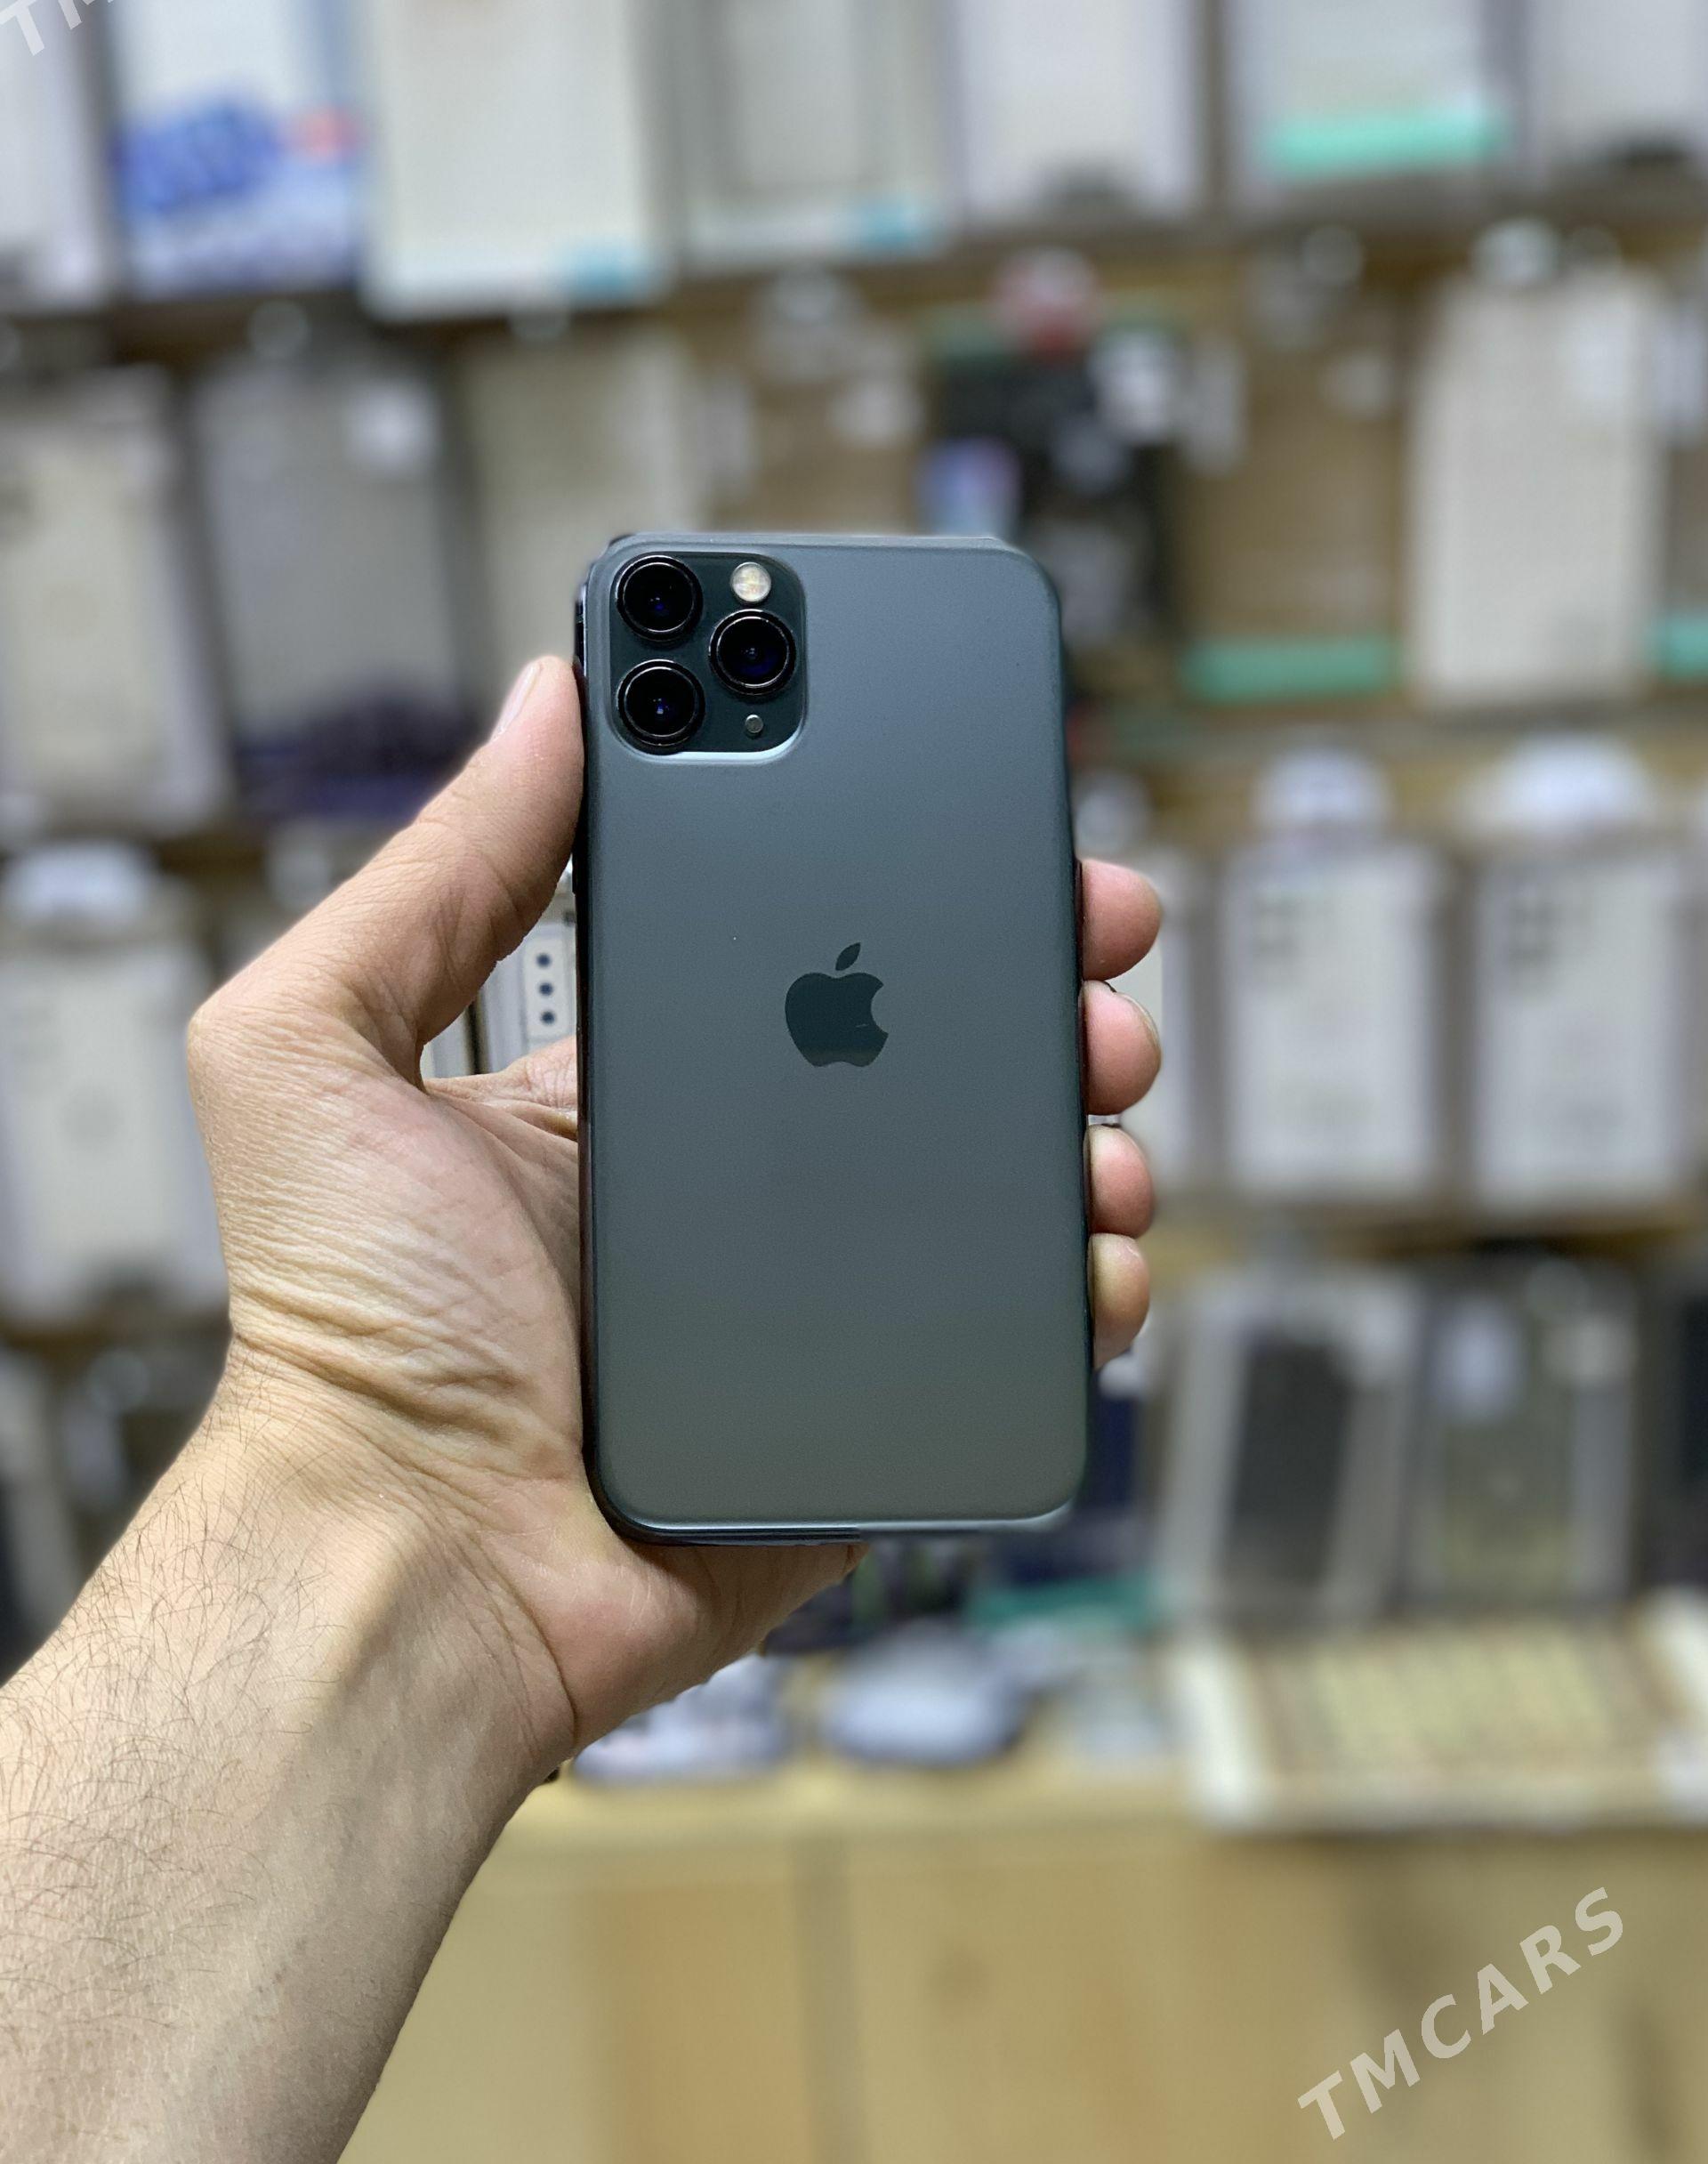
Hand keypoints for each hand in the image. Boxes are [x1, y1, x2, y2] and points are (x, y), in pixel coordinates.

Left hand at [187, 659, 1160, 1770]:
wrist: (420, 1572)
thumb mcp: (321, 1051)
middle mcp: (735, 1184)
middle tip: (1087, 937)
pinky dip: (1086, 1277)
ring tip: (1101, 1081)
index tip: (965, 800)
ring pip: (993, 1177)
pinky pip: (1016, 1326)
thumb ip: (430, 877)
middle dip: (1026, 974)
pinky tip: (1099, 1242)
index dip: (885, 869)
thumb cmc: (347, 1333)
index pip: (791, 948)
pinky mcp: (879, 1406)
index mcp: (629, 1089)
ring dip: (1076, 1110)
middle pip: (923, 1048)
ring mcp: (818, 1298)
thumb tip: (547, 701)